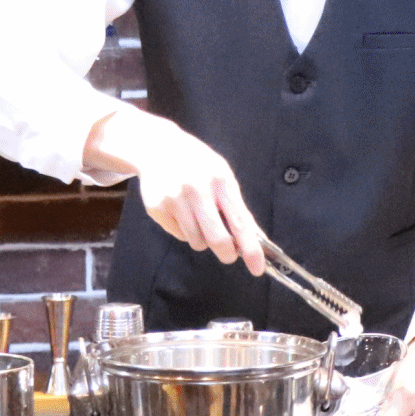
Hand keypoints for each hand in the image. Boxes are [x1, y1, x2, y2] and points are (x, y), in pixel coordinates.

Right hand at [84, 108, 265, 274]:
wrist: (158, 147)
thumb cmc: (197, 164)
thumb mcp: (222, 175)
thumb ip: (236, 206)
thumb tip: (255, 238)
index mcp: (220, 180)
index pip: (240, 222)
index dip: (251, 249)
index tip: (257, 268)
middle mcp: (197, 189)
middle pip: (217, 238)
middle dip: (226, 253)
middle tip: (228, 255)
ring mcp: (174, 199)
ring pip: (196, 241)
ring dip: (203, 238)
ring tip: (198, 218)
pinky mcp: (157, 208)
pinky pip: (179, 235)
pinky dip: (185, 230)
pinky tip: (180, 211)